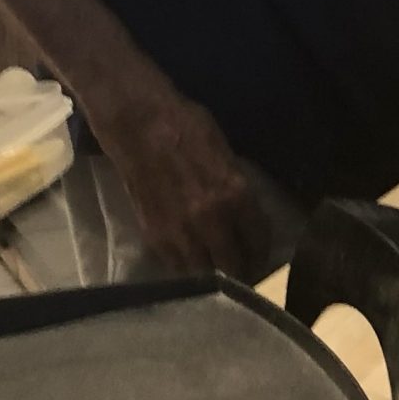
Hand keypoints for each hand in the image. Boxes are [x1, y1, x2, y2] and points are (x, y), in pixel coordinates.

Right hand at [94, 86, 271, 281]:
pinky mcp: (154, 236)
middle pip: (234, 265)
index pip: (258, 239)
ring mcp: (180, 232)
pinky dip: (187, 270)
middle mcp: (210, 219)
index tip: (260, 257)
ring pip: (205, 275)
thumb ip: (235, 186)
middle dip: (242, 272)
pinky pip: (177, 267)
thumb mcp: (224, 151)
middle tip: (243, 272)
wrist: (137, 122)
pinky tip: (192, 262)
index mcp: (234, 193)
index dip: (262, 253)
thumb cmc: (184, 125)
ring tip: (217, 275)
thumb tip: (244, 210)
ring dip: (214, 277)